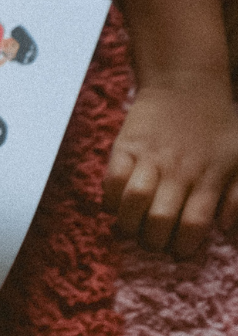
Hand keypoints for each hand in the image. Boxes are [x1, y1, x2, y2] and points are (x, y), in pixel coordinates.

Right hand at [103, 81, 237, 255]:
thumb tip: (225, 228)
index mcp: (209, 178)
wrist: (186, 83)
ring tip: (130, 228)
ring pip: (133, 200)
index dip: (183, 246)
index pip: (194, 224)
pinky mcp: (126, 146)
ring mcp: (150, 158)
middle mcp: (179, 171)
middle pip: (161, 219)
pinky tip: (115, 204)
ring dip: (128, 223)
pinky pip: (112, 178)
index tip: (177, 251)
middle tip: (152, 242)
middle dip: (154, 241)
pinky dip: (110, 197)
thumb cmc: (218, 125)